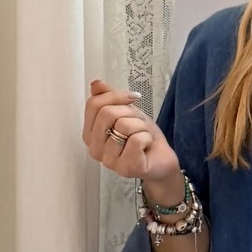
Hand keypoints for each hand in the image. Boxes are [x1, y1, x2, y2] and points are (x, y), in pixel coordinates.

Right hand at [83, 81, 182, 197]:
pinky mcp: (126, 168)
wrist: (161, 160)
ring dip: (141, 127)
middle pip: (107, 114)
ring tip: (143, 137)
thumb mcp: (125, 111)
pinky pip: (136, 140)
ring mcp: (109, 161)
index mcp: (90, 134)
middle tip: (139, 124)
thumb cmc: (142, 137)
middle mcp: (95, 149)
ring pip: (124, 126)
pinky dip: (147, 138)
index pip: (93, 105)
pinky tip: (146, 147)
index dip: (115, 95)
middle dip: (130, 112)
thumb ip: (108, 97)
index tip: (132, 97)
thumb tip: (96, 84)